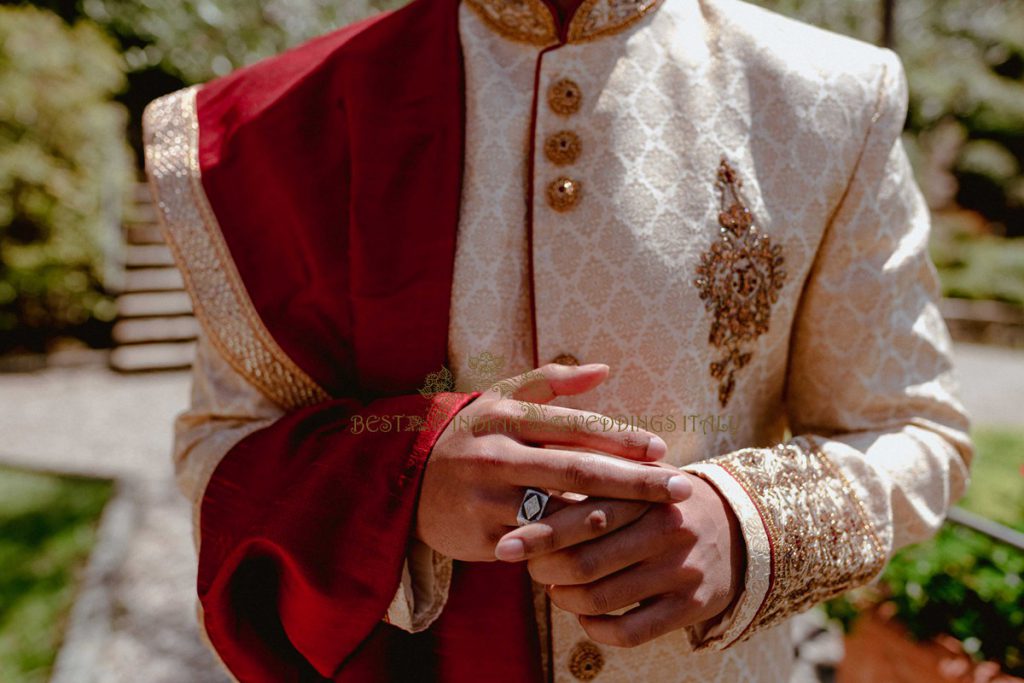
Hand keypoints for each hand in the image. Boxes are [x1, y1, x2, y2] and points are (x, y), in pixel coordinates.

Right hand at [415, 363, 692, 560]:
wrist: (405, 484)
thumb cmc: (470, 436)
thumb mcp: (499, 398)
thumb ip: (552, 382)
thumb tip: (604, 370)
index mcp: (506, 416)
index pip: (574, 426)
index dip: (620, 438)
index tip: (661, 449)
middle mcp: (497, 455)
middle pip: (579, 469)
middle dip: (635, 481)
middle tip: (680, 488)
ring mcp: (488, 498)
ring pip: (562, 512)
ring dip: (614, 518)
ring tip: (656, 521)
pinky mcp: (483, 537)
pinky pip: (539, 546)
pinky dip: (576, 548)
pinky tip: (613, 550)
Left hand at [495, 472, 743, 647]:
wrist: (736, 528)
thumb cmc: (661, 500)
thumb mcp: (636, 476)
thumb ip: (590, 475)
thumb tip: (524, 486)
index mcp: (647, 491)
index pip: (584, 514)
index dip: (539, 534)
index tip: (505, 545)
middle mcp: (666, 529)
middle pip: (586, 561)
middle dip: (545, 570)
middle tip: (530, 568)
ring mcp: (681, 569)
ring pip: (601, 599)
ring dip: (565, 599)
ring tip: (555, 588)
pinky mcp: (692, 606)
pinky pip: (630, 632)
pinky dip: (595, 628)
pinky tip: (586, 615)